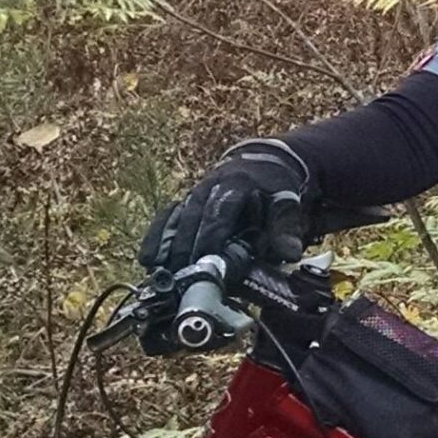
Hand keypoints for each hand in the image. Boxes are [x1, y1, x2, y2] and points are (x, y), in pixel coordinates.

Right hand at [140, 139, 314, 273]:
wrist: (263, 162)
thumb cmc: (274, 187)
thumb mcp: (286, 203)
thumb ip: (286, 229)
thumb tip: (290, 254)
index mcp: (236, 185)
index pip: (221, 211)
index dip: (212, 235)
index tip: (207, 259)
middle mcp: (209, 186)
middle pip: (193, 217)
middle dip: (185, 246)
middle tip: (181, 275)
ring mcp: (194, 194)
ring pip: (175, 218)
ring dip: (166, 245)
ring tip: (158, 272)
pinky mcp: (185, 202)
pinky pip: (166, 218)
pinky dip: (156, 237)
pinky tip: (147, 259)